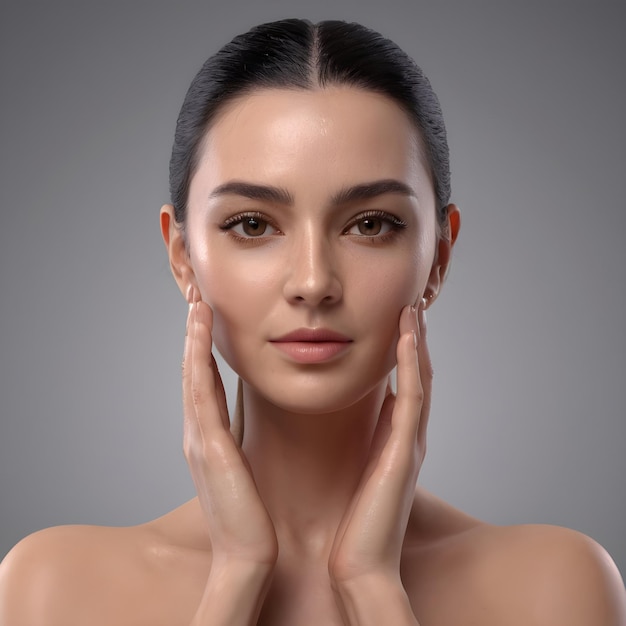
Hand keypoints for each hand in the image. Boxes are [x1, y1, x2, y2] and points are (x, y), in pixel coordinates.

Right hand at [183, 297, 277, 568]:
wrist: (248, 555)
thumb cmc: (250, 515)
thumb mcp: (243, 469)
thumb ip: (242, 441)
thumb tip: (253, 418)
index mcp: (208, 438)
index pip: (203, 382)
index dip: (202, 348)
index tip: (209, 317)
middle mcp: (196, 432)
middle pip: (192, 371)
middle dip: (193, 334)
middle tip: (197, 297)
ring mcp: (197, 437)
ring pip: (192, 373)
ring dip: (192, 336)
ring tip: (197, 303)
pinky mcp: (207, 444)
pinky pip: (199, 388)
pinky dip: (196, 355)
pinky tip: (199, 329)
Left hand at [329, 302, 430, 585]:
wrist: (360, 563)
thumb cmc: (356, 519)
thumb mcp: (362, 466)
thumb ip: (371, 437)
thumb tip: (373, 408)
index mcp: (397, 437)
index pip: (407, 381)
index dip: (406, 348)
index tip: (399, 315)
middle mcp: (410, 434)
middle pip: (420, 373)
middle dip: (417, 336)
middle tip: (413, 300)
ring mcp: (412, 442)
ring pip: (422, 378)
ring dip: (418, 341)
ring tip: (414, 307)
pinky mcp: (405, 451)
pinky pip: (413, 398)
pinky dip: (413, 365)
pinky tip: (408, 337)